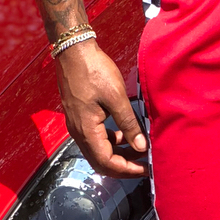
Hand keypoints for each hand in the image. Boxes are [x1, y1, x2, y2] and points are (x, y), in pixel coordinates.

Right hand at [55, 41, 147, 177]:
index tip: (145, 168)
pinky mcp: (78, 115)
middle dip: (122, 166)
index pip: (106, 162)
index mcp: (86, 129)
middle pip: (100, 161)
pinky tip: (123, 132)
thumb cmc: (94, 70)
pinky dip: (110, 141)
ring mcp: (76, 124)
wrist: (73, 50)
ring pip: (97, 150)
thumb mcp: (116, 97)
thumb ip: (128, 123)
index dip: (127, 170)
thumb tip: (141, 147)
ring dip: (117, 153)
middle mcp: (78, 131)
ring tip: (138, 147)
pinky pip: (94, 138)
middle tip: (143, 164)